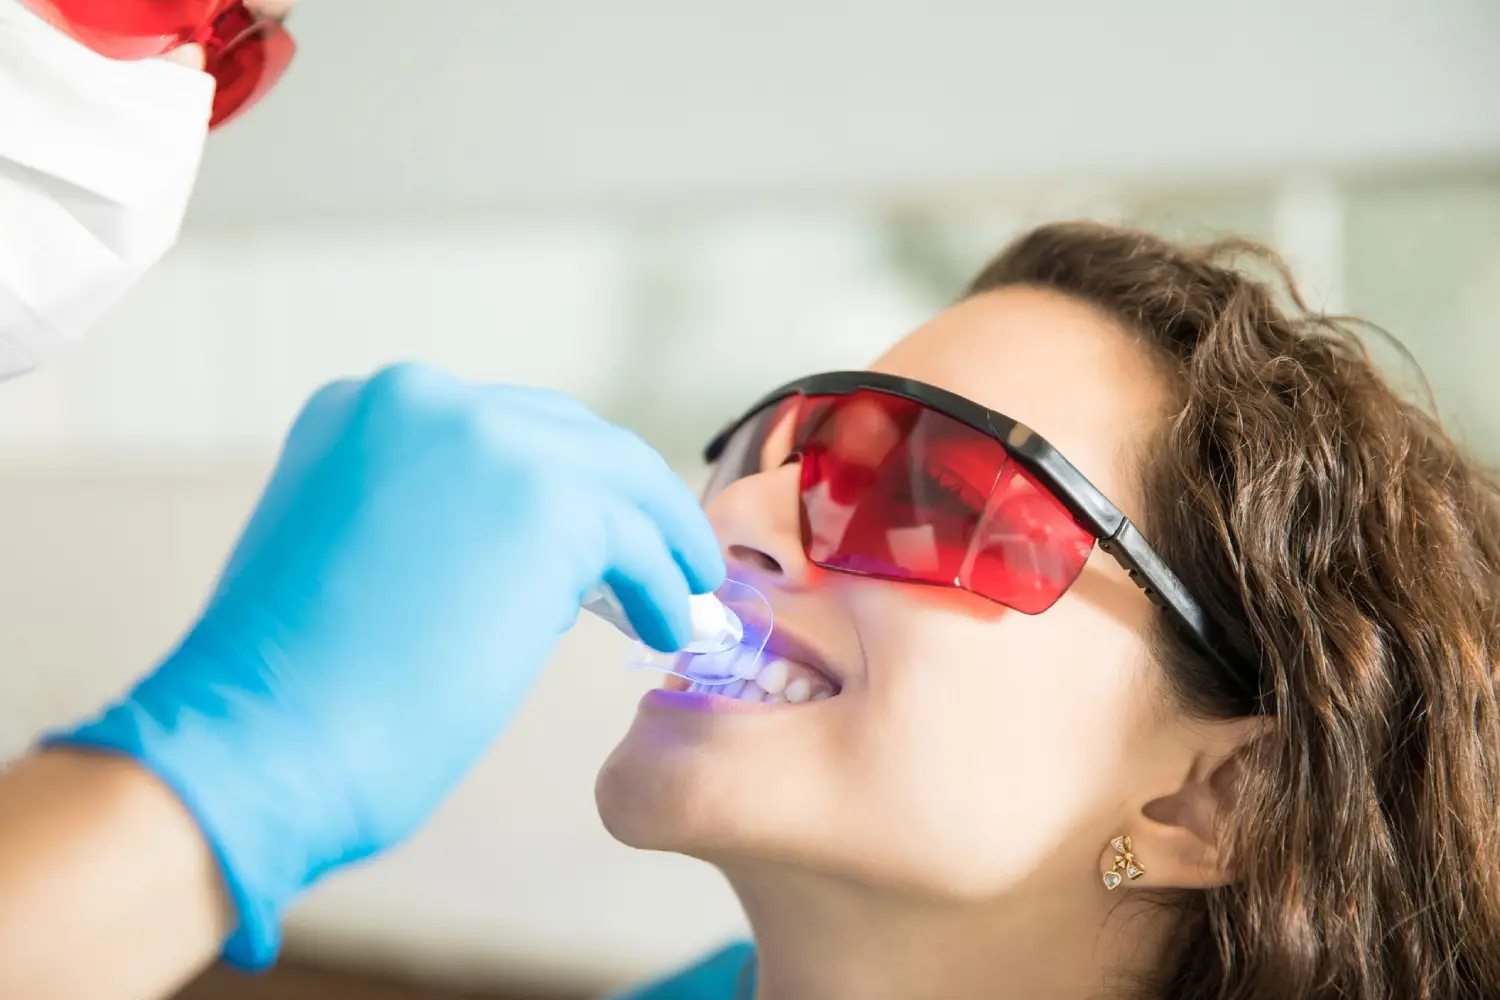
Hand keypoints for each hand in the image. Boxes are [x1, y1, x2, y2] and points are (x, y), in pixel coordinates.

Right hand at [48, 364, 723, 968]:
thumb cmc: (291, 691)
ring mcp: (485, 440)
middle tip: (663, 557)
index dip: (561, 485)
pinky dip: (664, 584)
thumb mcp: (350, 555)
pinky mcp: (543, 501)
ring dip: (660, 540)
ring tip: (683, 596)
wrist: (259, 741)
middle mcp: (422, 400)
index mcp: (362, 409)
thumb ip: (428, 521)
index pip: (500, 431)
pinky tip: (667, 627)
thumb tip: (526, 551)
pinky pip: (638, 541)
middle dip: (622, 502)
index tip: (600, 535)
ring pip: (618, 479)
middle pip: (570, 437)